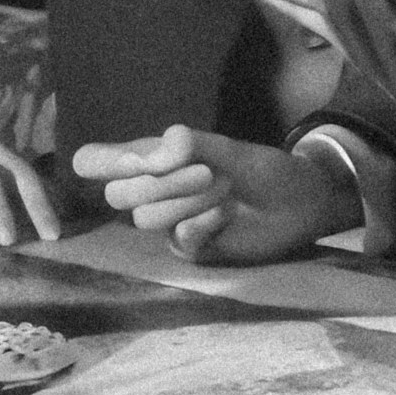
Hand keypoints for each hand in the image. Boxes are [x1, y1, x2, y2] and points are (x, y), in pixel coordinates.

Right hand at [72, 125, 360, 263]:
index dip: (99, 162)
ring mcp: (169, 223)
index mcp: (153, 159)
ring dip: (188, 199)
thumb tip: (155, 150)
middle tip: (205, 171)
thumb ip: (188, 144)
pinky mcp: (190, 250)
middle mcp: (153, 191)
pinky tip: (226, 215)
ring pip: (146, 217)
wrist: (299, 202)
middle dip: (160, 181)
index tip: (134, 160)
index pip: (96, 160)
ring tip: (223, 189)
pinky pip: (178, 238)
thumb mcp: (224, 148)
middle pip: (117, 193)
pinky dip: (204, 221)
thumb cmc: (260, 168)